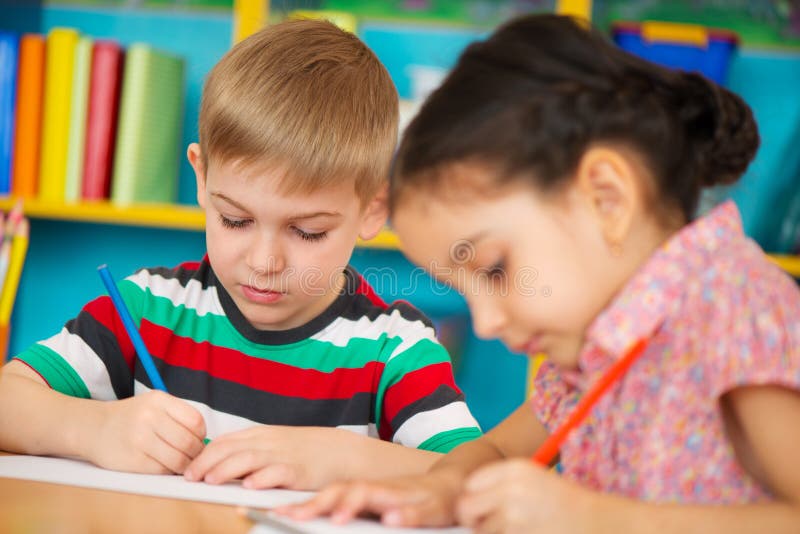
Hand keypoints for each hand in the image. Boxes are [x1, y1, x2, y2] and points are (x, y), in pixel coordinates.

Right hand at [87, 390, 205, 474]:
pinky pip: (162, 470)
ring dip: (185, 465)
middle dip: (196, 453)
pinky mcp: (132, 460)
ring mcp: (140, 439)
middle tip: (193, 456)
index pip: (196, 420)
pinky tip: (166, 467)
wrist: (94, 428)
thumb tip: (206, 440)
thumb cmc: (132, 417)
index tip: (198, 439)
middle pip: (189, 442)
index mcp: (159, 400)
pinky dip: (169, 471)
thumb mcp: (154, 404)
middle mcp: (149, 417)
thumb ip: (179, 416)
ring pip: (178, 460)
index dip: (202, 434)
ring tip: (182, 463)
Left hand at [184, 425, 365, 489]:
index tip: (188, 470)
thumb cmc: (307, 453)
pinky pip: (277, 472)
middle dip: (207, 462)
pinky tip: (249, 486)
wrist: (342, 453)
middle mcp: (269, 442)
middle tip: (190, 477)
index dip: (203, 455)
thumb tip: (219, 467)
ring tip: (210, 481)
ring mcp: (284, 455)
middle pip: (231, 448)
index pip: (225, 441)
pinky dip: (262, 478)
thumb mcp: (276, 446)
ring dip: (226, 469)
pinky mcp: (299, 470)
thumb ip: (252, 452)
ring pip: (248, 457)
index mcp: (262, 436)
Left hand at [275, 469, 464, 526]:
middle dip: (319, 504)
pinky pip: (416, 511)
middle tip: (294, 517)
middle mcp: (379, 491)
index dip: (304, 505)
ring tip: (336, 518)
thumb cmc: (410, 501)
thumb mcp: (378, 507)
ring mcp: (403, 497)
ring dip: (355, 504)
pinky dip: (405, 515)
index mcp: (364, 493)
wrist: (453, 487)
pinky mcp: (430, 507)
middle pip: (345, 492)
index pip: (329, 496)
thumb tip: (314, 519)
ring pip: (375, 496)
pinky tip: (393, 520)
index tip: (276, 514)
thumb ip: (351, 511)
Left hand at [456, 458, 592, 533]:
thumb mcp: (533, 480)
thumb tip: (463, 504)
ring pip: (481, 532)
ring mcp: (515, 517)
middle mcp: (511, 489)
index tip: (484, 508)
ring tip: (521, 530)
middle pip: (466, 507)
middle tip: (489, 526)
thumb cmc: (566, 505)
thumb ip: (499, 486)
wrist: (599, 524)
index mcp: (515, 469)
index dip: (474, 498)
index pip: (470, 484)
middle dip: (473, 520)